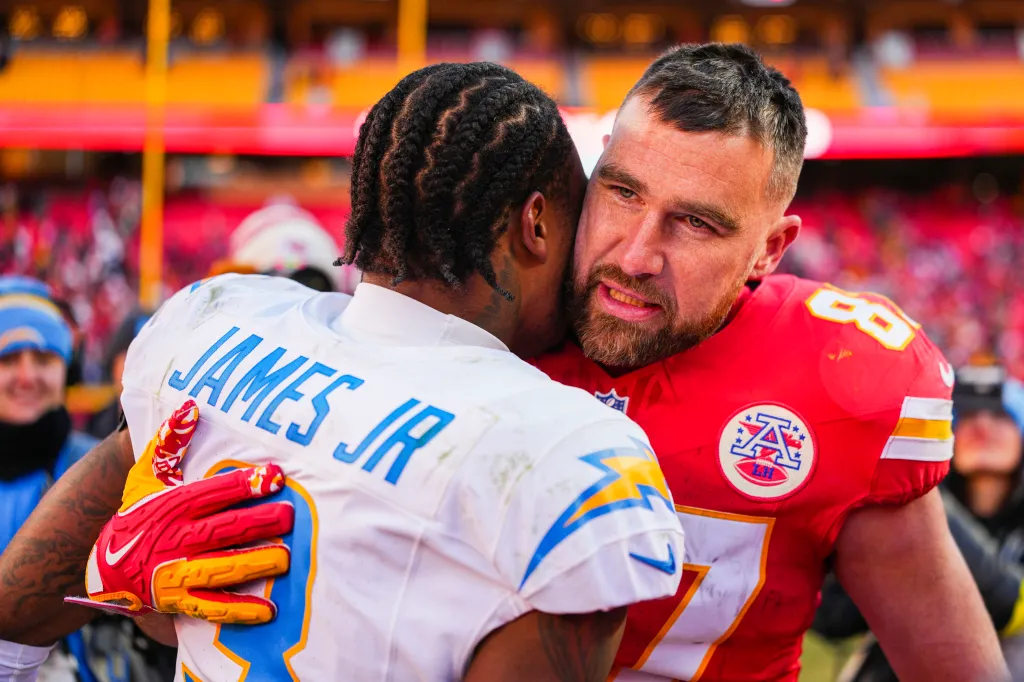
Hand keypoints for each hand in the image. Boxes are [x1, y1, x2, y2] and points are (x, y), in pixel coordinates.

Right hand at [65, 399, 293, 624]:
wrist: (104, 567)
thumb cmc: (138, 513)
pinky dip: (240, 611)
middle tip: (292, 515)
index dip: (244, 484)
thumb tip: (190, 405)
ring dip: (254, 564)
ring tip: (286, 557)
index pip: (212, 493)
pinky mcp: (180, 601)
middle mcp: (174, 539)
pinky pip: (212, 608)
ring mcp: (176, 573)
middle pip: (222, 530)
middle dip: (258, 523)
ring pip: (220, 569)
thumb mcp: (146, 476)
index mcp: (171, 506)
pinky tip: (269, 610)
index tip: (276, 475)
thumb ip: (169, 443)